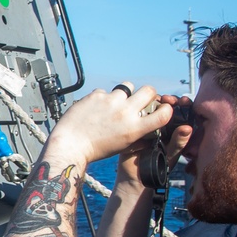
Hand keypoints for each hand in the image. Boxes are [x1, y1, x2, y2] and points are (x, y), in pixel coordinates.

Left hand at [45, 84, 172, 164]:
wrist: (71, 144)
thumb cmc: (95, 149)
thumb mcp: (123, 146)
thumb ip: (137, 133)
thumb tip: (147, 127)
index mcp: (134, 128)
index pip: (163, 113)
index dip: (166, 108)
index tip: (162, 108)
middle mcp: (125, 112)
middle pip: (148, 90)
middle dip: (147, 93)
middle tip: (140, 99)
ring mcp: (111, 101)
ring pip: (126, 86)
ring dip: (124, 93)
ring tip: (114, 103)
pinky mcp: (97, 95)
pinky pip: (105, 91)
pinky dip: (103, 98)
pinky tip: (95, 109)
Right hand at [116, 95, 192, 188]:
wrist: (136, 178)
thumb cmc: (157, 168)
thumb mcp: (171, 156)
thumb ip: (178, 143)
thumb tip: (187, 128)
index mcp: (174, 131)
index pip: (181, 113)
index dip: (183, 104)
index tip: (184, 101)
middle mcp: (161, 126)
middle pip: (166, 107)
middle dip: (169, 100)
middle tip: (169, 99)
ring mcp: (147, 125)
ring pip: (152, 108)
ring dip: (155, 101)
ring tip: (159, 100)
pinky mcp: (133, 127)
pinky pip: (137, 114)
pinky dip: (140, 108)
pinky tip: (142, 106)